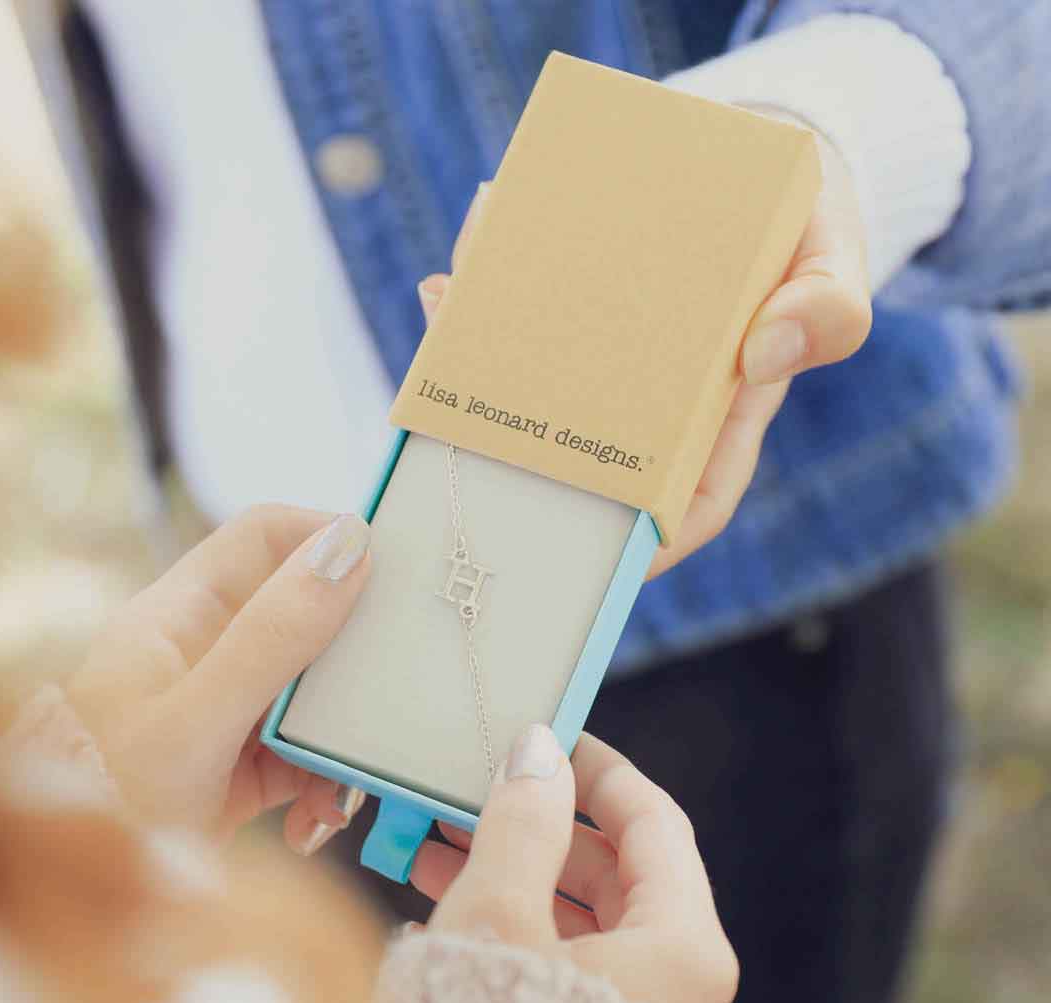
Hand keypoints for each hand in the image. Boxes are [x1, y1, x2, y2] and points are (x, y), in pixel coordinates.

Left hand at [66, 507, 370, 850]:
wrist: (78, 903)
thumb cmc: (105, 799)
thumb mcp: (195, 717)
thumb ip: (272, 636)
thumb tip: (347, 548)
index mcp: (181, 615)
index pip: (264, 538)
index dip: (325, 537)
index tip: (390, 565)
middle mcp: (206, 653)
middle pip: (304, 617)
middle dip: (349, 662)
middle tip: (385, 692)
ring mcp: (225, 710)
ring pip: (314, 694)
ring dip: (339, 740)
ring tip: (340, 791)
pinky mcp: (241, 767)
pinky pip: (305, 756)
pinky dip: (322, 786)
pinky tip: (314, 824)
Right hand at [410, 725, 738, 1002]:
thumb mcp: (498, 913)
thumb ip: (522, 819)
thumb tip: (541, 749)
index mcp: (686, 949)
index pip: (654, 823)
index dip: (598, 770)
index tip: (550, 736)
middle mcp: (691, 997)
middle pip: (620, 878)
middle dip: (541, 830)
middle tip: (476, 796)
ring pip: (593, 929)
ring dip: (522, 879)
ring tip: (443, 848)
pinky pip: (581, 977)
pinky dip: (527, 935)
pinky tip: (461, 912)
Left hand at [419, 135, 870, 576]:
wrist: (763, 161)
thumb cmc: (807, 229)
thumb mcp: (835, 262)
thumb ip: (829, 309)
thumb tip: (762, 355)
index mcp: (717, 418)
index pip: (681, 503)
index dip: (641, 543)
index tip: (596, 563)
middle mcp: (648, 401)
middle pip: (584, 449)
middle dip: (524, 448)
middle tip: (473, 430)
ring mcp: (600, 358)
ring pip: (534, 384)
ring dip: (482, 363)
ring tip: (446, 310)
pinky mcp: (569, 310)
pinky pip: (517, 321)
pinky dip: (483, 298)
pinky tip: (452, 274)